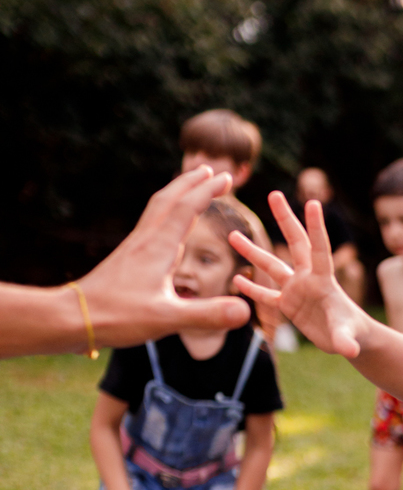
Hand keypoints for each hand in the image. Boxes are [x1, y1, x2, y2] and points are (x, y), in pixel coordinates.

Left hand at [79, 169, 249, 345]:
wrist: (73, 317)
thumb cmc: (117, 317)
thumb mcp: (167, 319)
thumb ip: (206, 314)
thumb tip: (244, 311)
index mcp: (158, 248)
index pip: (187, 208)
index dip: (207, 191)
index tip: (226, 177)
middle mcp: (145, 241)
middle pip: (169, 199)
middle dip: (191, 183)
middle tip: (211, 170)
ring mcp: (133, 247)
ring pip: (157, 209)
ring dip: (177, 193)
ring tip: (190, 187)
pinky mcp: (126, 258)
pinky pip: (149, 225)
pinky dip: (164, 214)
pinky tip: (165, 226)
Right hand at [230, 193, 365, 358]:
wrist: (349, 339)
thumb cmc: (353, 334)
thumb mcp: (348, 338)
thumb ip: (345, 342)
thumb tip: (349, 352)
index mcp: (323, 280)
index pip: (319, 249)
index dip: (316, 227)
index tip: (312, 202)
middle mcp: (307, 279)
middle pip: (295, 243)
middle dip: (285, 219)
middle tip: (274, 194)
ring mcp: (295, 290)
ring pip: (271, 266)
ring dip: (252, 252)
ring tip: (232, 235)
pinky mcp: (287, 305)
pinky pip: (265, 295)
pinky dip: (251, 289)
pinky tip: (236, 279)